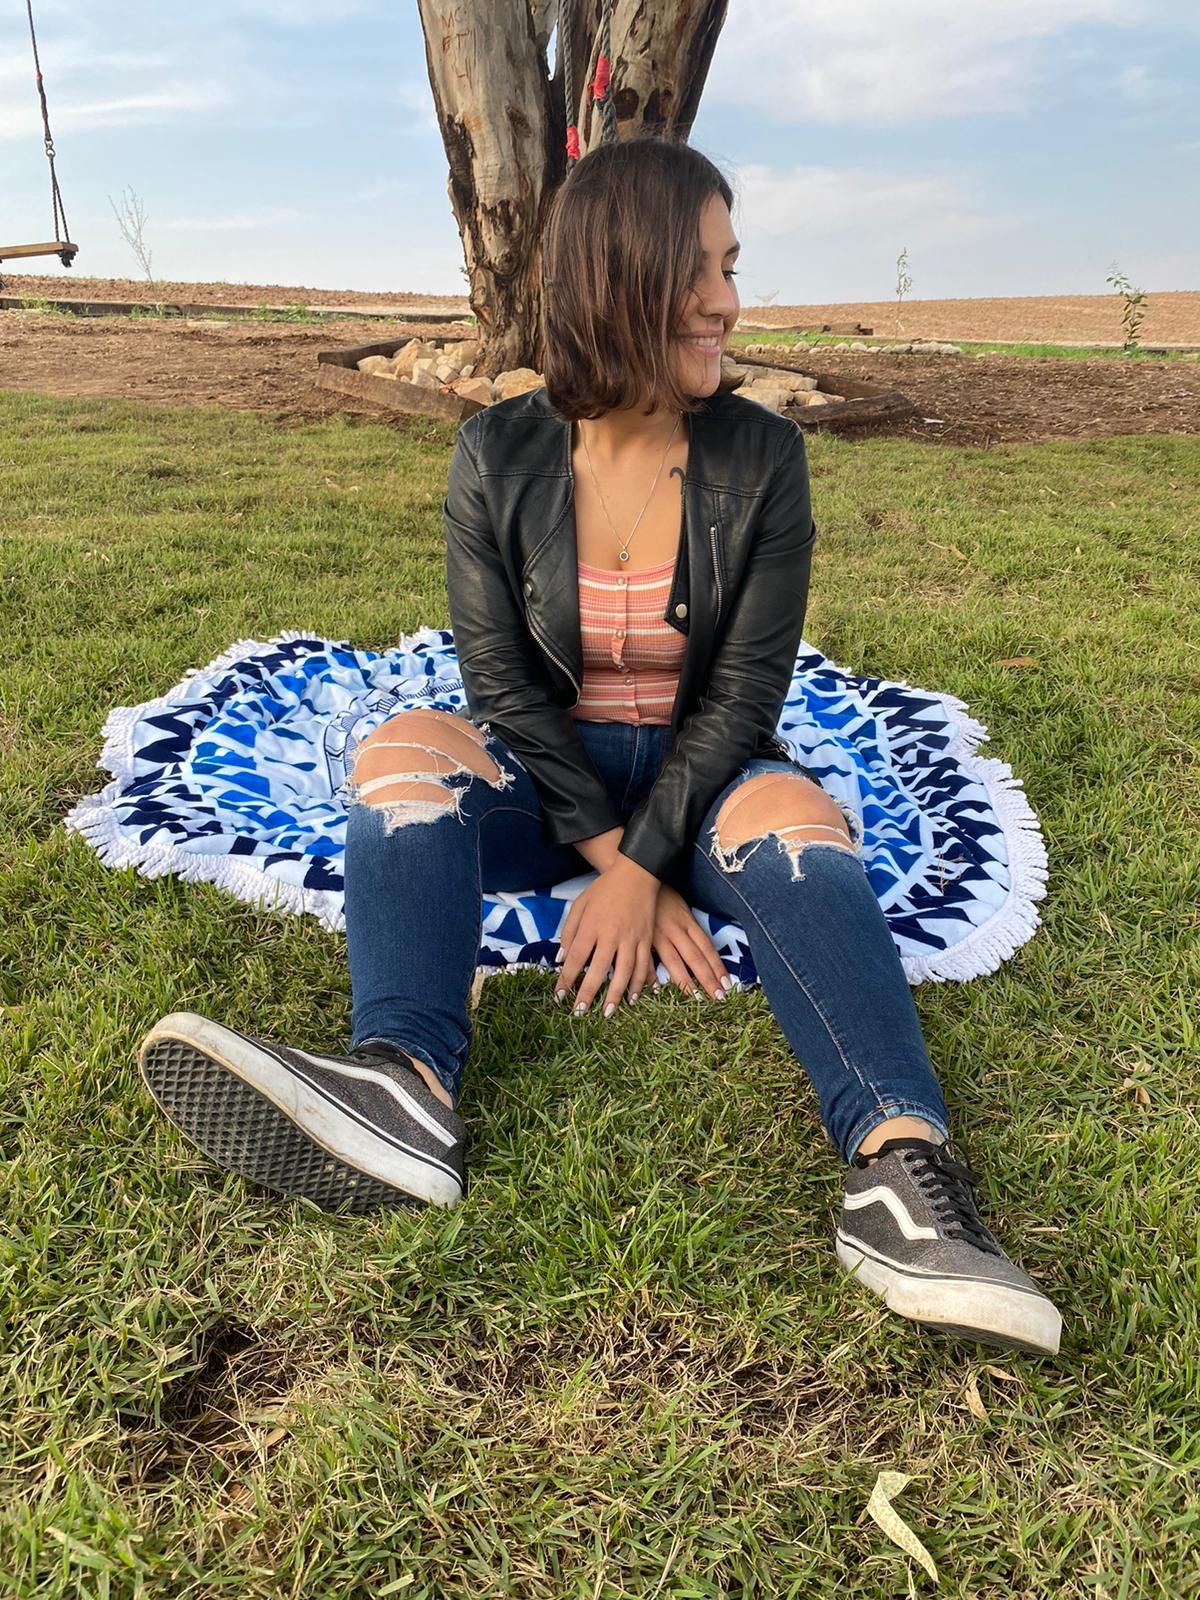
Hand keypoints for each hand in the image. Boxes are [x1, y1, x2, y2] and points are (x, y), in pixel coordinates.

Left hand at [557, 857, 658, 1015]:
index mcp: (591, 926)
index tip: (560, 995)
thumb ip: (569, 931)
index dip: (567, 978)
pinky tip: (633, 997)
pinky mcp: (646, 939)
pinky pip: (643, 966)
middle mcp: (611, 934)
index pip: (575, 957)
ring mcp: (631, 938)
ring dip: (615, 995)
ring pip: (624, 972)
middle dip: (588, 993)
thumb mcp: (579, 905)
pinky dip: (639, 984)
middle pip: (598, 970)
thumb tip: (561, 958)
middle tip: (580, 1012)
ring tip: (607, 1012)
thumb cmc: (603, 890)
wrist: (636, 874)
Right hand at [641, 885, 730, 1002]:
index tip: (726, 984)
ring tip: (696, 998)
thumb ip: (690, 928)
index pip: (707, 948)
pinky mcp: (641, 936)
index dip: (717, 967)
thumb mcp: (681, 908)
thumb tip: (701, 950)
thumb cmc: (660, 895)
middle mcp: (676, 929)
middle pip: (696, 958)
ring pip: (675, 961)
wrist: (637, 878)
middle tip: (719, 998)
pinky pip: (646, 959)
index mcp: (687, 922)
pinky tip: (655, 988)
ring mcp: (658, 933)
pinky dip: (650, 974)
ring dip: (686, 982)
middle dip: (708, 979)